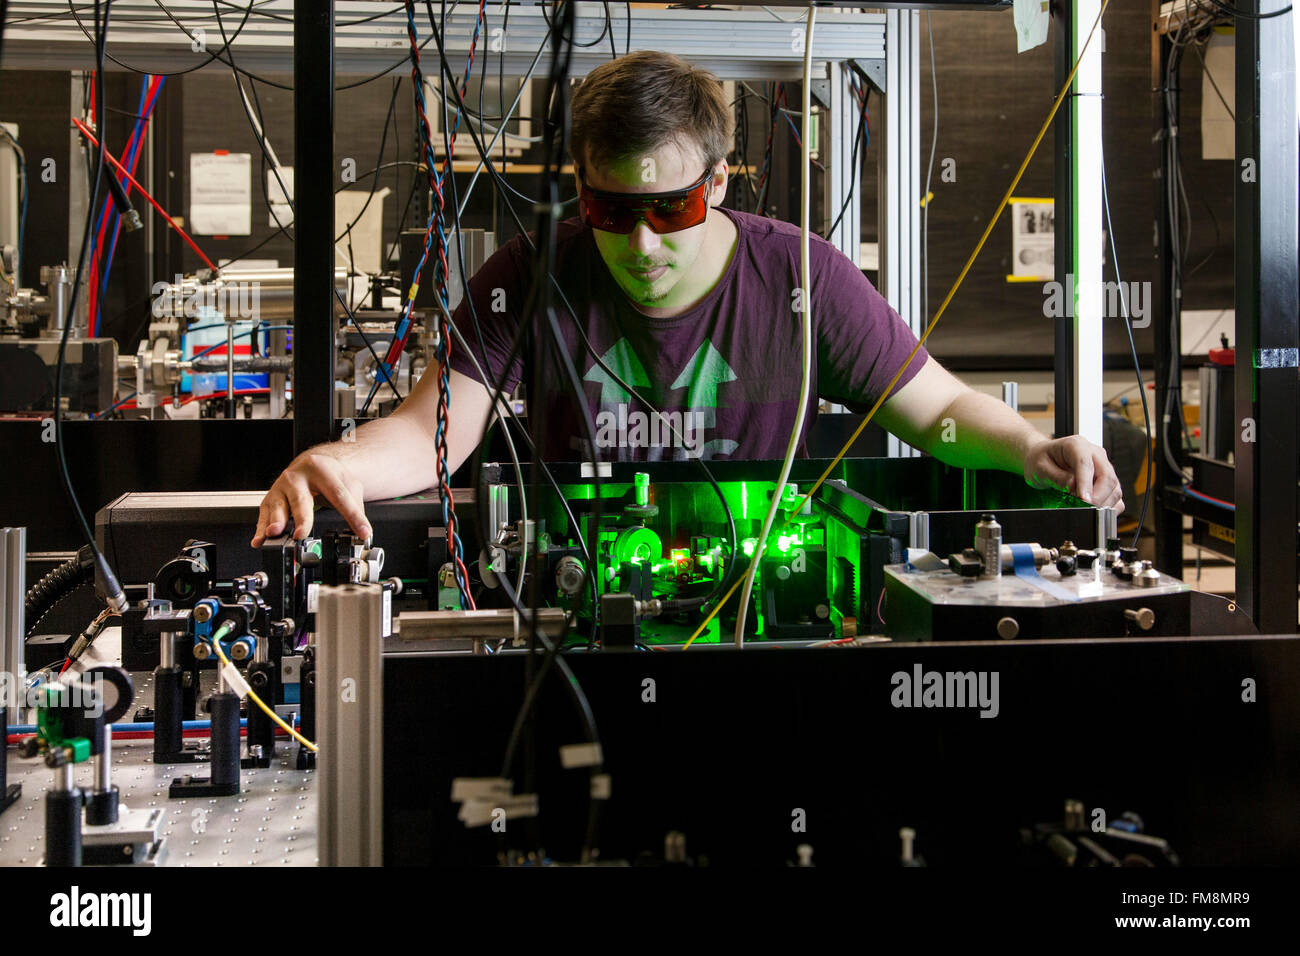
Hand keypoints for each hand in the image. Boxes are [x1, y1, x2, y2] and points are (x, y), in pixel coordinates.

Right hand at [252, 451, 370, 546]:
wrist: (312, 463)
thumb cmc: (330, 476)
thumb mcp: (349, 484)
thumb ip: (356, 507)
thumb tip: (363, 533)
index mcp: (321, 470)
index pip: (339, 495)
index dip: (352, 515)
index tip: (362, 532)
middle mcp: (297, 477)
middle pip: (301, 500)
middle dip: (301, 518)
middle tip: (301, 534)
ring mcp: (281, 487)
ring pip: (278, 506)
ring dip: (275, 521)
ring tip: (274, 534)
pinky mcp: (270, 498)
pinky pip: (264, 515)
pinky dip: (261, 529)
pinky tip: (260, 540)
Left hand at [1023, 435, 1123, 512]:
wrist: (1044, 458)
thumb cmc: (1041, 460)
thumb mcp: (1040, 467)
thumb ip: (1056, 477)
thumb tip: (1073, 486)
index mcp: (1076, 445)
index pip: (1085, 463)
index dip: (1086, 483)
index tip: (1083, 500)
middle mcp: (1094, 454)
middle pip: (1107, 477)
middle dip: (1098, 497)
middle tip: (1083, 509)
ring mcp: (1103, 467)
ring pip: (1115, 488)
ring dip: (1103, 504)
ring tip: (1084, 510)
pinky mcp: (1107, 481)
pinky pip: (1116, 497)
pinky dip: (1108, 507)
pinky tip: (1093, 510)